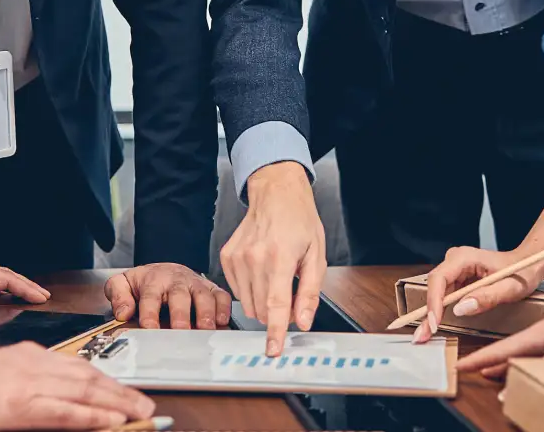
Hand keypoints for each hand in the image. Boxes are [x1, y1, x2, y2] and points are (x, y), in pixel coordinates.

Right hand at [0, 343, 155, 430]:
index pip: (78, 369)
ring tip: (142, 413)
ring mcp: (31, 384)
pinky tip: (112, 422)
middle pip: (90, 379)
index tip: (126, 393)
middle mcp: (36, 365)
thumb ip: (24, 384)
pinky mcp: (21, 405)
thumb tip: (46, 399)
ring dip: (119, 404)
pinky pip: (66, 412)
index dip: (107, 383)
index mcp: (30, 357)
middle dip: (122, 392)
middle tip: (147, 405)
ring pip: (86, 393)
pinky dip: (93, 416)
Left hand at [105, 263, 230, 329]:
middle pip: (179, 295)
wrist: (163, 270)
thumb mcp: (123, 284)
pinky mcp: (210, 289)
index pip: (150, 296)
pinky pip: (221, 295)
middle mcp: (176, 281)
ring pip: (203, 294)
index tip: (149, 328)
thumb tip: (123, 312)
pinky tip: (221, 321)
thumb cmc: (145, 283)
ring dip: (206, 312)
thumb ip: (117, 295)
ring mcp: (195, 284)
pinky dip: (223, 307)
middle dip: (181, 314)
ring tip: (205, 329)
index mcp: (153, 280)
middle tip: (181, 331)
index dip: (150, 313)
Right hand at [220, 161, 324, 356]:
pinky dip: (251, 289)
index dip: (276, 332)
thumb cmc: (299, 221)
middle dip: (277, 312)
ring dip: (264, 302)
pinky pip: (238, 290)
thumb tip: (303, 321)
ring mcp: (236, 258)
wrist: (276, 194)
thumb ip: (309, 292)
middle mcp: (254, 258)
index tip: (272, 350)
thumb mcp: (316, 256)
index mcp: (279, 258)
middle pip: (262, 309)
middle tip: (290, 292)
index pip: (276, 305)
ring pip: (249, 303)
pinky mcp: (226, 257)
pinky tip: (261, 270)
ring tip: (275, 276)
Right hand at [413, 245, 543, 343]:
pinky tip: (433, 326)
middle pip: (434, 287)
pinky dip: (439, 311)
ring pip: (436, 292)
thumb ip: (487, 297)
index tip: (434, 324)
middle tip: (421, 337)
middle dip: (427, 313)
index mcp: (465, 257)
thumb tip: (460, 309)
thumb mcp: (510, 288)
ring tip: (424, 335)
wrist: (529, 262)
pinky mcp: (457, 278)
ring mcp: (455, 269)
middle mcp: (455, 260)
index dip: (434, 302)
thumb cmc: (522, 272)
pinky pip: (444, 295)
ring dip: (430, 314)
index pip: (439, 279)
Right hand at [457, 271, 543, 377]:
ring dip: (513, 367)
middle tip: (474, 373)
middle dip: (492, 363)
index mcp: (539, 334)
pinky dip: (535, 370)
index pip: (502, 349)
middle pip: (512, 353)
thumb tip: (508, 388)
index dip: (480, 359)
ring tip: (497, 377)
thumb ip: (541, 369)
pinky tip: (539, 376)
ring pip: (529, 358)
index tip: (460, 365)